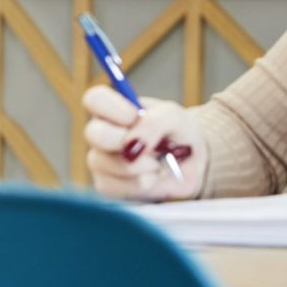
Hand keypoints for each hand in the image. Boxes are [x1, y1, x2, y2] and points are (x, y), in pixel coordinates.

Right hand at [83, 85, 206, 201]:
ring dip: (140, 166)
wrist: (192, 163)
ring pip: (105, 163)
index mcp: (112, 109)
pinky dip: (140, 184)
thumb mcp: (174, 118)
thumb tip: (130, 146)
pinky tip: (152, 178)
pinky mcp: (106, 186)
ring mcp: (100, 160)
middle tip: (150, 147)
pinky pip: (114, 187)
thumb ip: (153, 123)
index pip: (94, 99)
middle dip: (126, 141)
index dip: (112, 108)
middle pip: (94, 133)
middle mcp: (101, 133)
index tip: (134, 117)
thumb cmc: (178, 133)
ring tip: (159, 163)